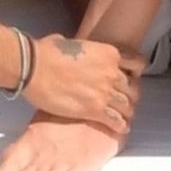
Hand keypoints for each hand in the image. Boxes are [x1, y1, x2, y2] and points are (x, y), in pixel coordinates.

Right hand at [22, 34, 142, 134]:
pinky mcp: (94, 110)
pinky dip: (120, 126)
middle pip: (132, 88)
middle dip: (130, 95)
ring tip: (124, 117)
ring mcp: (105, 92)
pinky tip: (120, 128)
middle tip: (125, 101)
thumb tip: (74, 48)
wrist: (35, 67)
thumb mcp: (70, 41)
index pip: (136, 63)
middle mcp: (112, 73)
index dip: (135, 73)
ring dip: (126, 112)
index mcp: (109, 53)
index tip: (131, 78)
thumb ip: (81, 47)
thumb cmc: (47, 51)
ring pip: (127, 106)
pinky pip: (116, 120)